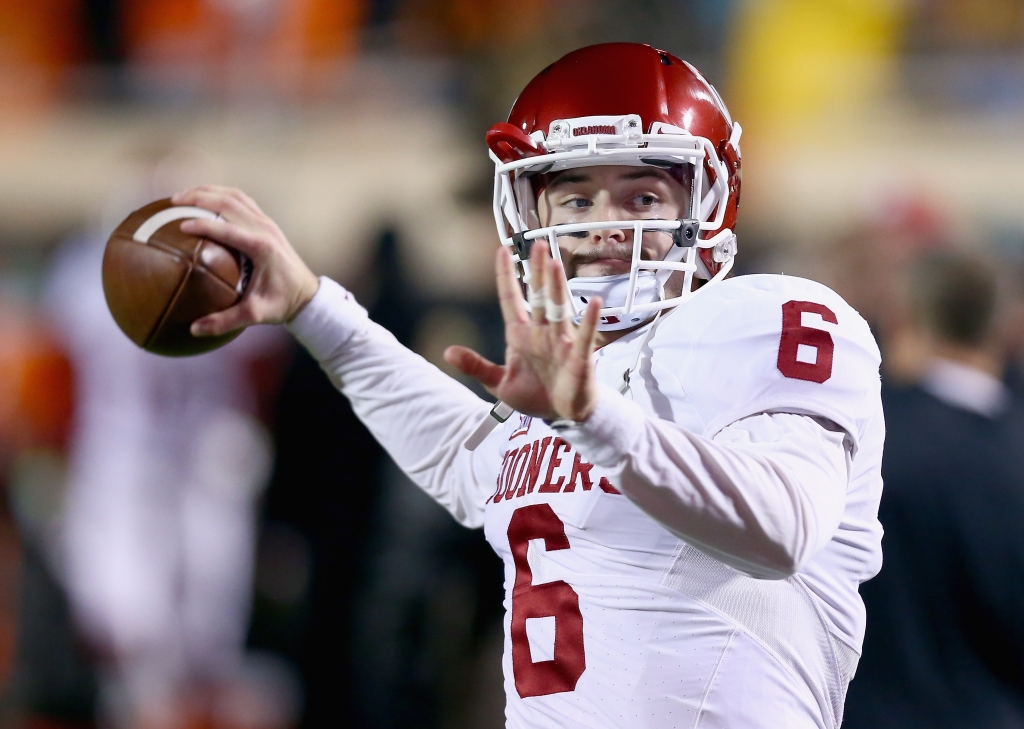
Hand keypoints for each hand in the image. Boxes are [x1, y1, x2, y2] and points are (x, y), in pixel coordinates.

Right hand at [170, 186, 319, 335]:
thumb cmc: (282, 304)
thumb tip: (194, 330)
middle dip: (199, 197)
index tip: (180, 226)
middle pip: (229, 202)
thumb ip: (225, 322)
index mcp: (262, 247)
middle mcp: (265, 229)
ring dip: (207, 192)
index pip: (228, 228)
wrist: (307, 294)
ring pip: (235, 196)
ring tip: (181, 196)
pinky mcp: (266, 223)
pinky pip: (241, 201)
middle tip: (172, 202)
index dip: (204, 224)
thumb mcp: (256, 315)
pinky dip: (219, 196)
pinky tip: (201, 202)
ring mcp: (267, 223)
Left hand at [444, 241, 601, 421]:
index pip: (511, 299)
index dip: (506, 275)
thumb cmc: (534, 395)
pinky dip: (589, 321)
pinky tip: (593, 304)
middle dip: (536, 271)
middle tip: (537, 244)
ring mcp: (561, 342)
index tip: (502, 250)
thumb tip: (448, 352)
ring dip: (556, 287)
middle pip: (539, 296)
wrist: (560, 416)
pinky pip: (585, 336)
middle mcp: (542, 332)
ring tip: (554, 263)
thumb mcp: (498, 383)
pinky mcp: (579, 357)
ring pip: (558, 309)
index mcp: (521, 335)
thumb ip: (476, 366)